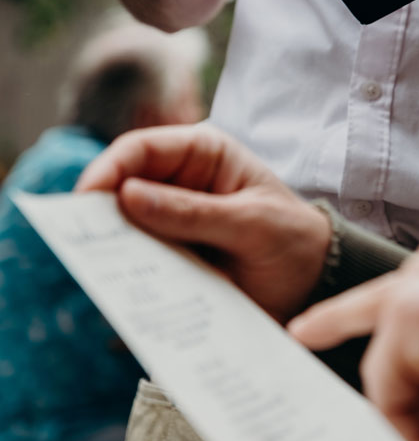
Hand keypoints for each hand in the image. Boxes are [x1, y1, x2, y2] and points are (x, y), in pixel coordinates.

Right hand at [76, 125, 329, 322]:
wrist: (316, 283)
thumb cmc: (294, 239)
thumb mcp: (251, 223)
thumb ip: (194, 212)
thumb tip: (128, 196)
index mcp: (203, 154)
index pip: (141, 149)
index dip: (109, 169)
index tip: (86, 199)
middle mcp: (181, 183)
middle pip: (123, 188)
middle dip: (101, 212)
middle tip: (81, 241)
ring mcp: (173, 222)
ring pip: (125, 228)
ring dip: (112, 247)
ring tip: (100, 270)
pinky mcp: (173, 257)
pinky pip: (140, 261)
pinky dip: (129, 274)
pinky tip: (123, 291)